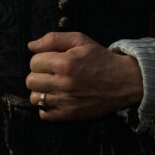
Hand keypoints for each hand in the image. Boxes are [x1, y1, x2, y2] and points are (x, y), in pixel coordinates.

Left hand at [25, 32, 142, 120]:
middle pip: (31, 81)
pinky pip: (44, 114)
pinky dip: (46, 107)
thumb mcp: (80, 40)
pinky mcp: (69, 115)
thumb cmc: (100, 58)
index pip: (34, 62)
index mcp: (65, 63)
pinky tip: (56, 98)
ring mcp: (66, 101)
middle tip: (51, 73)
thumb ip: (53, 39)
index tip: (51, 60)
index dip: (40, 59)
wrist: (123, 81)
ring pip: (35, 98)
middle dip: (38, 74)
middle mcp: (64, 83)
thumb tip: (31, 46)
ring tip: (53, 86)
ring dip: (41, 91)